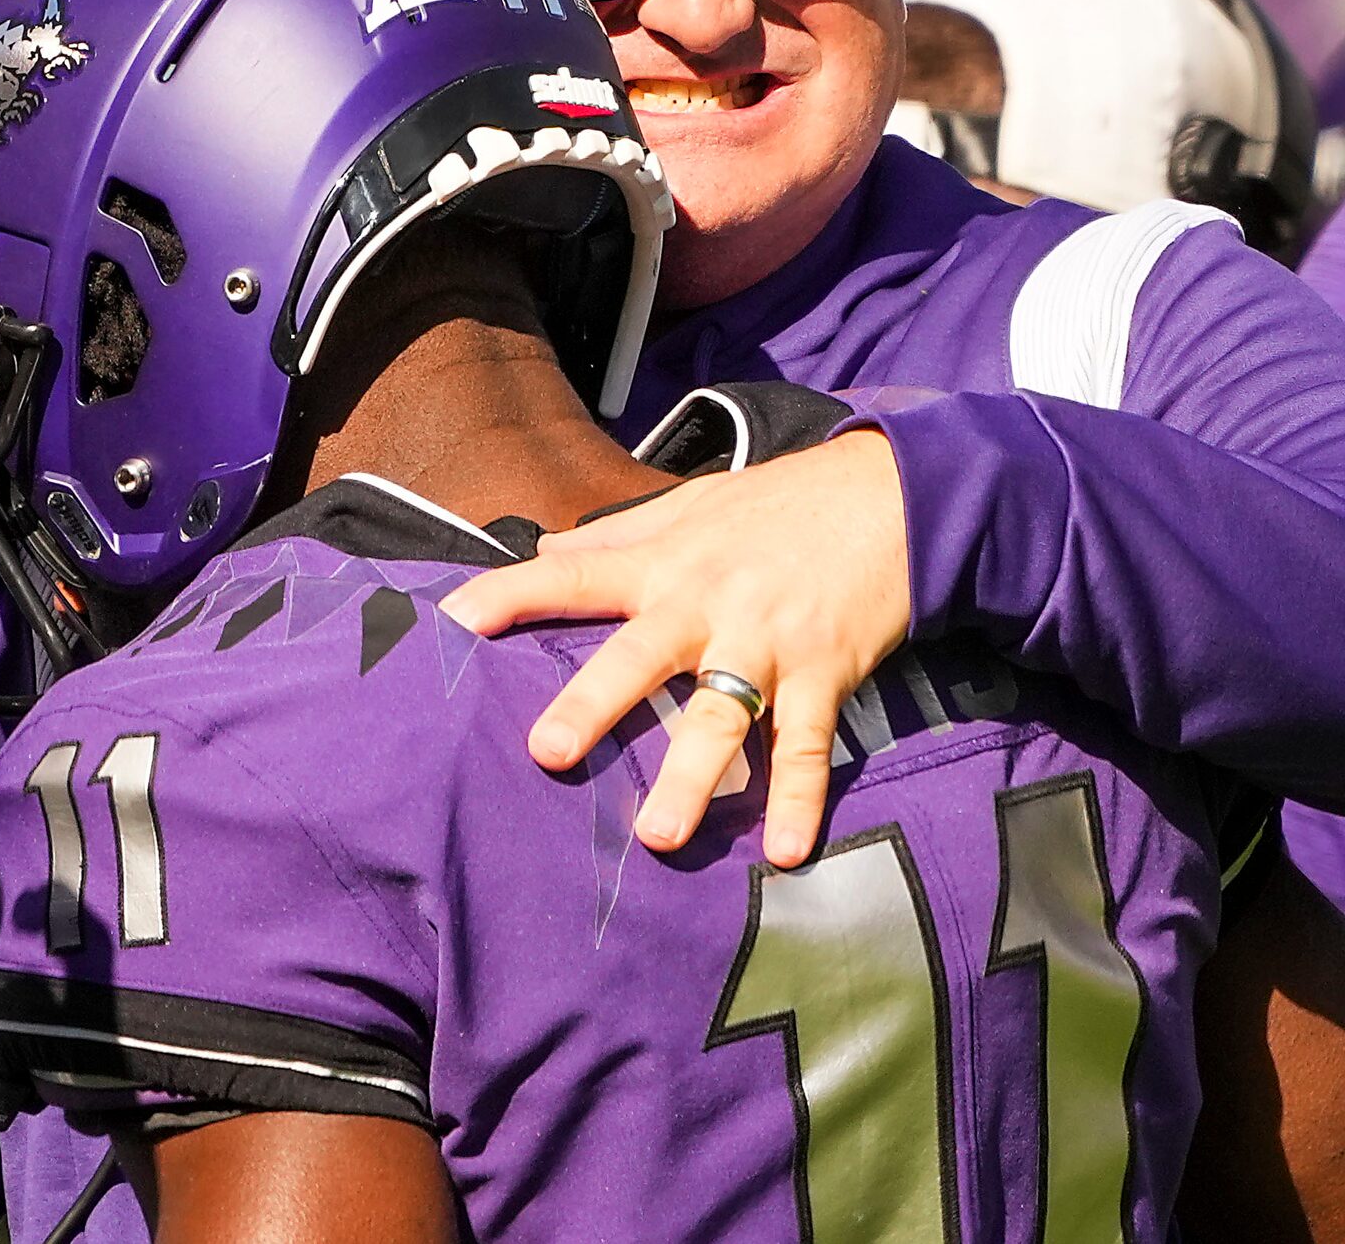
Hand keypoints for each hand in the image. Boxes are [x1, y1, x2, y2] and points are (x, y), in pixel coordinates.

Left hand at [440, 430, 910, 868]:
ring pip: (721, 714)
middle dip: (595, 703)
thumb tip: (545, 547)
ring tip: (656, 837)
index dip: (511, 596)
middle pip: (641, 656)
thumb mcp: (694, 503)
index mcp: (666, 562)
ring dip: (693, 777)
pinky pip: (808, 743)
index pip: (574, 574)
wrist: (892, 493)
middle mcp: (708, 603)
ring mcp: (768, 640)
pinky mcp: (826, 670)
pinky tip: (784, 852)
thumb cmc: (781, 503)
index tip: (452, 622)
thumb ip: (618, 531)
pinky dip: (799, 797)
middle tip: (547, 753)